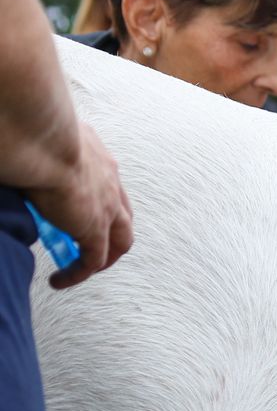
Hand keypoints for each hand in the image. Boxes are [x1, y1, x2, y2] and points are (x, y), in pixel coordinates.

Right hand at [23, 122, 132, 288]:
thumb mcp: (43, 141)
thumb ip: (41, 155)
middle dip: (109, 234)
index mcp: (99, 159)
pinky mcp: (94, 229)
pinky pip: (93, 260)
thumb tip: (19, 155)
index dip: (97, 202)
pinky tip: (60, 280)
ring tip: (79, 269)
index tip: (76, 212)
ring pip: (119, 241)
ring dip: (103, 257)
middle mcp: (110, 182)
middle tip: (86, 245)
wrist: (43, 138)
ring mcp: (107, 207)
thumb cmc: (35, 131)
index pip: (107, 186)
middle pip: (122, 216)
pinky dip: (79, 273)